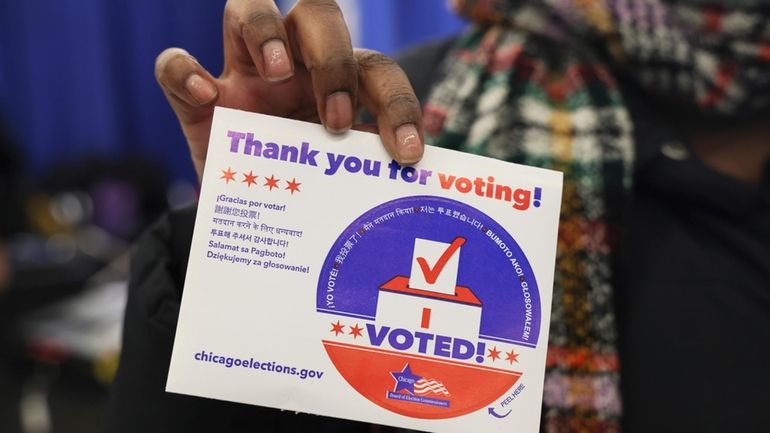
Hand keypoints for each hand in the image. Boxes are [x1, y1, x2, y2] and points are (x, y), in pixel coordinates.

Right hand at [155, 0, 423, 179]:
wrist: (255, 229)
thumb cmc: (308, 196)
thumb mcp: (342, 184)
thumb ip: (371, 175)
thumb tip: (416, 191)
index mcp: (340, 84)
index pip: (375, 68)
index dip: (398, 104)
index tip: (407, 154)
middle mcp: (294, 68)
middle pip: (316, 15)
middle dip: (333, 59)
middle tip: (337, 119)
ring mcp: (241, 78)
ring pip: (247, 9)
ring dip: (266, 33)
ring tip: (278, 74)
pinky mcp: (195, 103)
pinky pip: (175, 67)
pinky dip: (185, 72)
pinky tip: (208, 97)